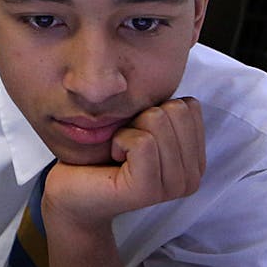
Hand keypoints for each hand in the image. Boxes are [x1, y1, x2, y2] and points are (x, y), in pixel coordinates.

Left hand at [43, 97, 205, 233]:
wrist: (71, 192)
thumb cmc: (102, 156)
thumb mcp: (141, 127)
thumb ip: (165, 111)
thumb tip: (168, 75)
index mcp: (195, 160)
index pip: (190, 106)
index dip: (155, 109)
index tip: (138, 133)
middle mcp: (191, 176)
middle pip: (176, 110)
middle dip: (142, 116)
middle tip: (125, 143)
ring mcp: (172, 186)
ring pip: (158, 122)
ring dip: (128, 129)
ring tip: (119, 153)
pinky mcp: (148, 189)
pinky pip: (142, 142)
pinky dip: (120, 140)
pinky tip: (114, 157)